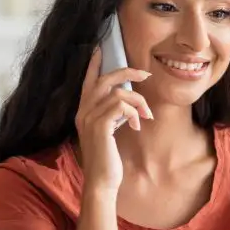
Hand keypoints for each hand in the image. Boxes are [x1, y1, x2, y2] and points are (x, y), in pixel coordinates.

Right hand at [75, 48, 152, 191]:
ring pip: (118, 93)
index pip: (87, 81)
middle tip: (146, 74)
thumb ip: (113, 115)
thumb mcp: (109, 131)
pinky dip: (133, 112)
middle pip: (105, 80)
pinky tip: (137, 125)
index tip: (99, 48)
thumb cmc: (107, 158)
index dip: (94, 64)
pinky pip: (121, 105)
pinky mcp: (99, 126)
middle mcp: (83, 112)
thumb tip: (127, 101)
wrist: (101, 181)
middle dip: (127, 72)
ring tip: (145, 115)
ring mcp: (89, 118)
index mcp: (83, 111)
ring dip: (138, 101)